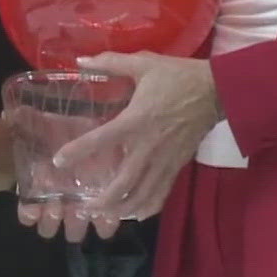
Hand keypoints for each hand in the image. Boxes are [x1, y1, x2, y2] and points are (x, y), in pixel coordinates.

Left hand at [53, 51, 221, 222]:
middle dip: (103, 199)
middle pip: (124, 182)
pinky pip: (162, 192)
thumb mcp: (144, 63)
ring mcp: (165, 159)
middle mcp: (149, 145)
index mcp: (136, 119)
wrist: (218, 90)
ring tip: (106, 216)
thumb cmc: (178, 76)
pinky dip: (149, 207)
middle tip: (84, 207)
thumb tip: (81, 60)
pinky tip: (137, 214)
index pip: (102, 139)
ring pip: (143, 194)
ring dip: (123, 209)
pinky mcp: (178, 165)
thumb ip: (111, 62)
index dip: (78, 151)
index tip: (59, 161)